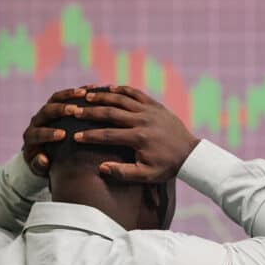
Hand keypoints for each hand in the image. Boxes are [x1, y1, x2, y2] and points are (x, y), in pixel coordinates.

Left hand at [22, 86, 91, 175]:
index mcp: (32, 137)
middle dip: (60, 110)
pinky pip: (64, 96)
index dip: (48, 133)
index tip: (62, 135)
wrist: (42, 154)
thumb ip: (39, 165)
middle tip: (74, 110)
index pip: (38, 133)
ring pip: (54, 99)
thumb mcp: (40, 169)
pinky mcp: (55, 107)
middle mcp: (37, 121)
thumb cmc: (44, 165)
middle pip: (46, 111)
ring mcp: (46, 112)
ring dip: (69, 95)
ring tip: (85, 93)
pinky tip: (93, 89)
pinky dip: (77, 92)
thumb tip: (43, 158)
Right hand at [73, 86, 200, 182]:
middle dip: (90, 112)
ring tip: (85, 95)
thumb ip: (124, 173)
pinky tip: (109, 88)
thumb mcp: (147, 175)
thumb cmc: (167, 167)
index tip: (75, 137)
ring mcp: (150, 111)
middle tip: (73, 110)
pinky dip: (122, 90)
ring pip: (121, 99)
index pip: (108, 135)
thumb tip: (101, 167)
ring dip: (102, 96)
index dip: (90, 136)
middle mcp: (143, 121)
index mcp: (139, 138)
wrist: (190, 154)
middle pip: (110, 113)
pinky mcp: (156, 106)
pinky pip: (136, 93)